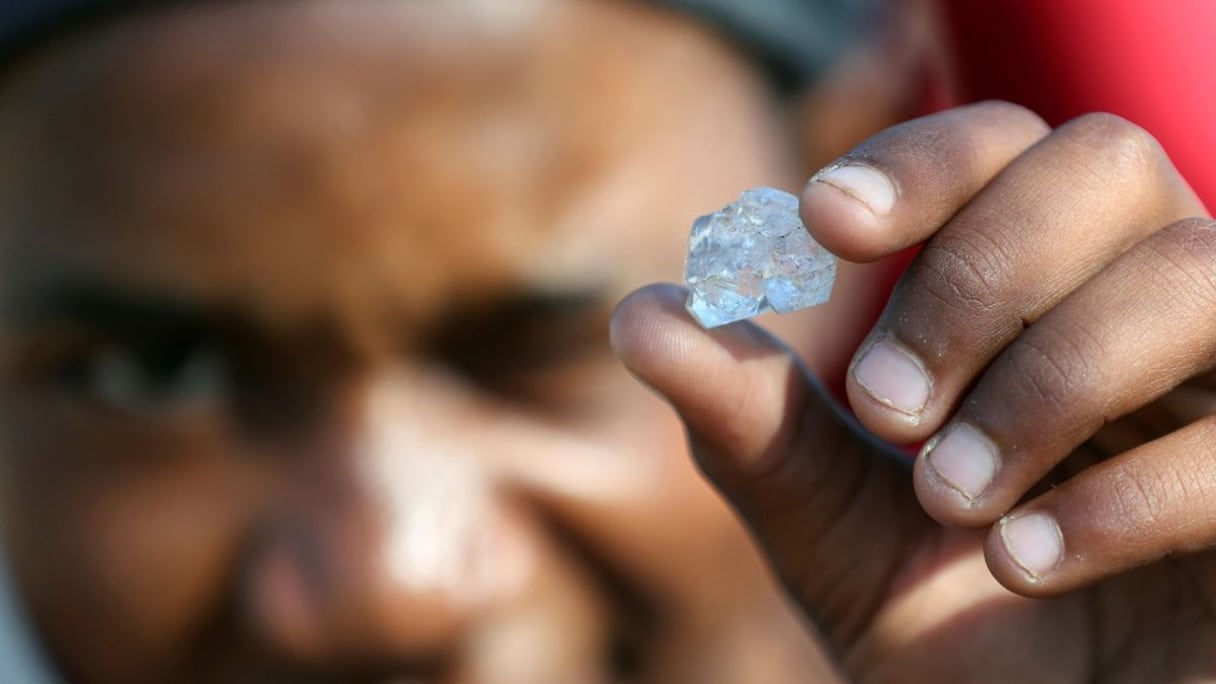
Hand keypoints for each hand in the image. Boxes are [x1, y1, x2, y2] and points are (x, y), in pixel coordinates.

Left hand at [611, 102, 1215, 680]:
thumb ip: (750, 419)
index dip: (923, 160)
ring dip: (1045, 382)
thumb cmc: (947, 633)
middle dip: (978, 276)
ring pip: (1193, 273)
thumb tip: (641, 314)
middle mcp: (1151, 309)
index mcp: (1047, 293)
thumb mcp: (826, 520)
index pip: (1007, 146)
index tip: (821, 221)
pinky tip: (1023, 562)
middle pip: (1102, 165)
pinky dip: (1122, 494)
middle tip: (883, 406)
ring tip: (949, 497)